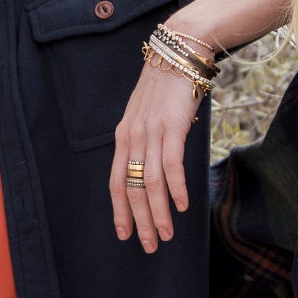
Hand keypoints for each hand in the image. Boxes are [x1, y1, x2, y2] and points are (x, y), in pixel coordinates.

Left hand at [110, 58, 202, 252]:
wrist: (179, 52)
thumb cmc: (168, 86)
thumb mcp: (148, 115)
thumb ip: (147, 140)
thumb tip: (155, 168)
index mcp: (123, 137)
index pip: (116, 182)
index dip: (119, 211)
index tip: (124, 234)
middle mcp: (132, 137)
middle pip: (132, 189)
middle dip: (140, 222)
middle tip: (150, 245)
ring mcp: (150, 132)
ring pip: (151, 183)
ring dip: (158, 213)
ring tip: (166, 235)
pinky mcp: (171, 127)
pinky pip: (171, 165)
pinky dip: (175, 189)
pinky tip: (181, 207)